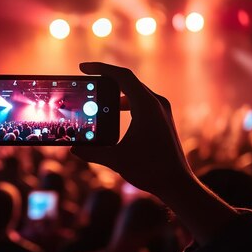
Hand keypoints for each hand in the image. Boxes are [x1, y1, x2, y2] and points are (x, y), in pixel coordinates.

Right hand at [71, 62, 192, 195]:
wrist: (177, 184)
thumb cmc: (150, 170)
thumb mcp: (115, 160)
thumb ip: (92, 152)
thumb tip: (74, 149)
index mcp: (146, 105)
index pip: (121, 76)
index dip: (100, 68)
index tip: (83, 67)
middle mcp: (156, 103)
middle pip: (128, 81)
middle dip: (106, 78)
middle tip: (87, 79)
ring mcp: (162, 111)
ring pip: (136, 92)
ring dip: (116, 91)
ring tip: (99, 97)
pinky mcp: (163, 120)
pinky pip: (142, 102)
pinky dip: (127, 102)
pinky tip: (115, 113)